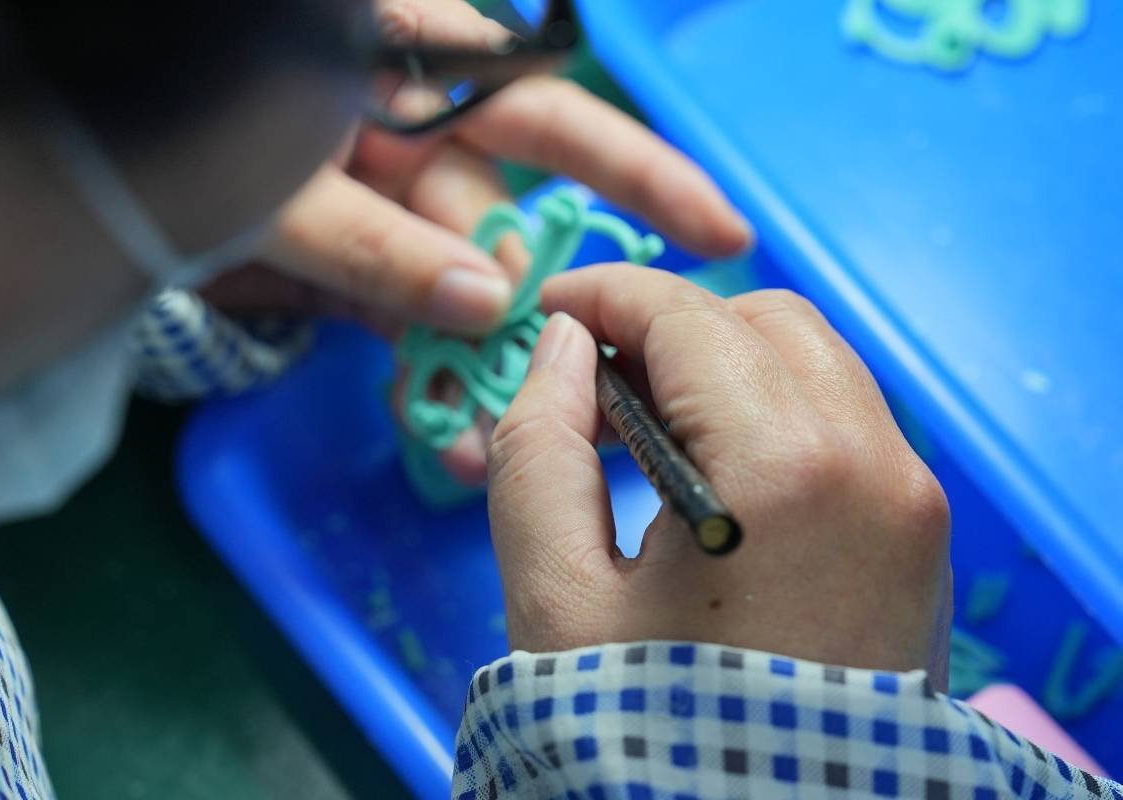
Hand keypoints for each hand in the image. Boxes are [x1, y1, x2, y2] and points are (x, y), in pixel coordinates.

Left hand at [203, 0, 752, 480]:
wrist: (83, 185)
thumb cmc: (167, 138)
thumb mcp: (273, 189)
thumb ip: (379, 242)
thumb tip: (492, 298)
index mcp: (401, 73)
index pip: (543, 112)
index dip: (633, 170)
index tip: (712, 229)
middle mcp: (408, 139)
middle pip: (504, 221)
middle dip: (541, 303)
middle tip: (596, 376)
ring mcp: (386, 212)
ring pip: (461, 291)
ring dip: (483, 365)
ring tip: (494, 438)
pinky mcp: (359, 275)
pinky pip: (411, 326)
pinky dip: (430, 379)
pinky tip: (451, 430)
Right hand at [486, 267, 952, 685]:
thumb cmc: (651, 740)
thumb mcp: (554, 599)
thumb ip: (537, 447)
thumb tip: (565, 350)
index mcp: (785, 469)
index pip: (691, 318)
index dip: (607, 295)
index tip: (549, 310)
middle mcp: (876, 465)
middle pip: (765, 321)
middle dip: (670, 326)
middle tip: (592, 376)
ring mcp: (912, 501)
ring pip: (814, 362)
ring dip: (722, 365)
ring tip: (642, 427)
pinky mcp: (919, 536)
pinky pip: (844, 422)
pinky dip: (771, 411)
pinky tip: (709, 471)